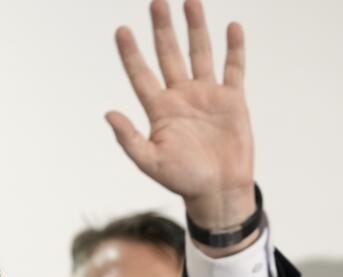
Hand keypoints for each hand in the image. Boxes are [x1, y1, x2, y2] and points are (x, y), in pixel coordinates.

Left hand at [108, 0, 254, 230]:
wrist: (218, 191)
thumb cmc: (183, 180)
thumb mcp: (150, 162)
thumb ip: (129, 139)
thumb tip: (108, 113)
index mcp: (159, 110)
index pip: (141, 74)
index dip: (130, 52)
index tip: (121, 29)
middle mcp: (181, 97)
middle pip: (169, 54)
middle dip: (162, 28)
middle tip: (157, 1)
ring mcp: (207, 96)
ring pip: (200, 53)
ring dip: (195, 28)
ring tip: (190, 1)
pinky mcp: (232, 100)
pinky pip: (233, 69)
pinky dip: (234, 49)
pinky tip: (231, 27)